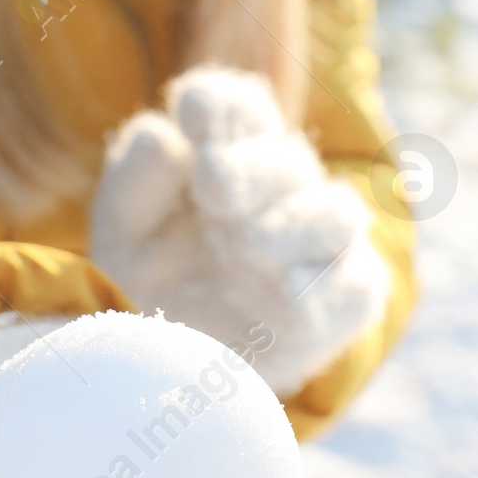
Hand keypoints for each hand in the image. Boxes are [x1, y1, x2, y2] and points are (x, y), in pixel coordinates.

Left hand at [89, 65, 392, 396]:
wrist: (172, 374)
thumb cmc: (148, 285)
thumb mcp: (121, 235)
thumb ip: (132, 184)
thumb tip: (165, 137)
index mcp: (228, 156)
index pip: (239, 108)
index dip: (221, 103)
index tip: (191, 110)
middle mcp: (282, 192)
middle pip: (285, 157)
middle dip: (250, 165)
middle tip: (211, 177)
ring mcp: (320, 246)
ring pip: (336, 213)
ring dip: (296, 222)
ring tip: (249, 242)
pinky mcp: (344, 301)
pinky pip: (356, 287)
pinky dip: (327, 289)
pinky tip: (289, 294)